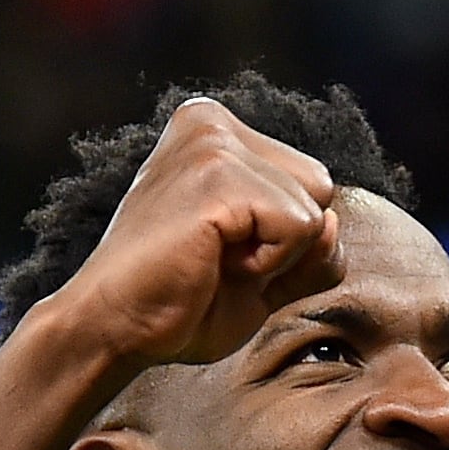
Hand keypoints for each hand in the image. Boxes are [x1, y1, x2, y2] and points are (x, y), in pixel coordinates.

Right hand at [41, 98, 343, 375]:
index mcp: (217, 131)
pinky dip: (269, 264)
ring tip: (213, 261)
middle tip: (220, 259)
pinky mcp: (217, 175)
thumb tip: (332, 221)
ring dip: (275, 258)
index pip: (311, 183)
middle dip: (287, 243)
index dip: (285, 239)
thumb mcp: (267, 269)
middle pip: (320, 188)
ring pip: (315, 210)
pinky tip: (214, 264)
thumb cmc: (183, 301)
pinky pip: (299, 228)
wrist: (117, 327)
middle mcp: (212, 122)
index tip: (223, 251)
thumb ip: (312, 244)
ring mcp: (213, 144)